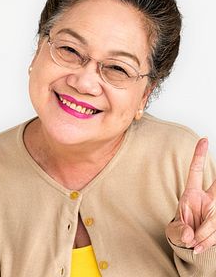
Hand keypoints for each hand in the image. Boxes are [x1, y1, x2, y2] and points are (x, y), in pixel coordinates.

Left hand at [167, 138, 215, 252]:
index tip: (204, 139)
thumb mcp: (174, 232)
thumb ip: (179, 232)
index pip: (196, 171)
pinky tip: (199, 247)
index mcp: (192, 193)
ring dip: (204, 235)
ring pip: (214, 220)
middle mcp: (208, 200)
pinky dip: (207, 242)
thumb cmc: (181, 232)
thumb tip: (190, 236)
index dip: (199, 155)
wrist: (190, 245)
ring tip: (193, 243)